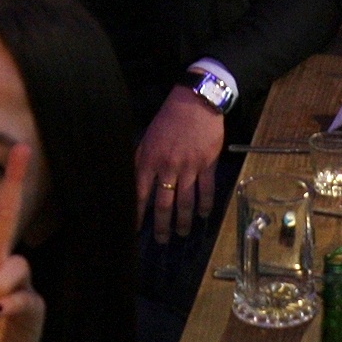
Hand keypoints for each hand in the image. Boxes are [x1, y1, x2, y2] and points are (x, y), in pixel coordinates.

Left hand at [134, 86, 225, 241]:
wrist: (196, 102)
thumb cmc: (169, 119)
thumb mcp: (148, 137)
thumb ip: (141, 160)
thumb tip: (133, 181)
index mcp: (149, 160)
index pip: (140, 193)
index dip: (137, 213)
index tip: (135, 229)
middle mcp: (168, 166)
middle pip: (164, 203)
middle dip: (162, 225)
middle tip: (161, 240)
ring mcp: (189, 166)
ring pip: (185, 200)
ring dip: (184, 220)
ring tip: (182, 233)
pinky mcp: (207, 163)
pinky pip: (206, 189)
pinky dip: (205, 204)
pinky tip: (204, 214)